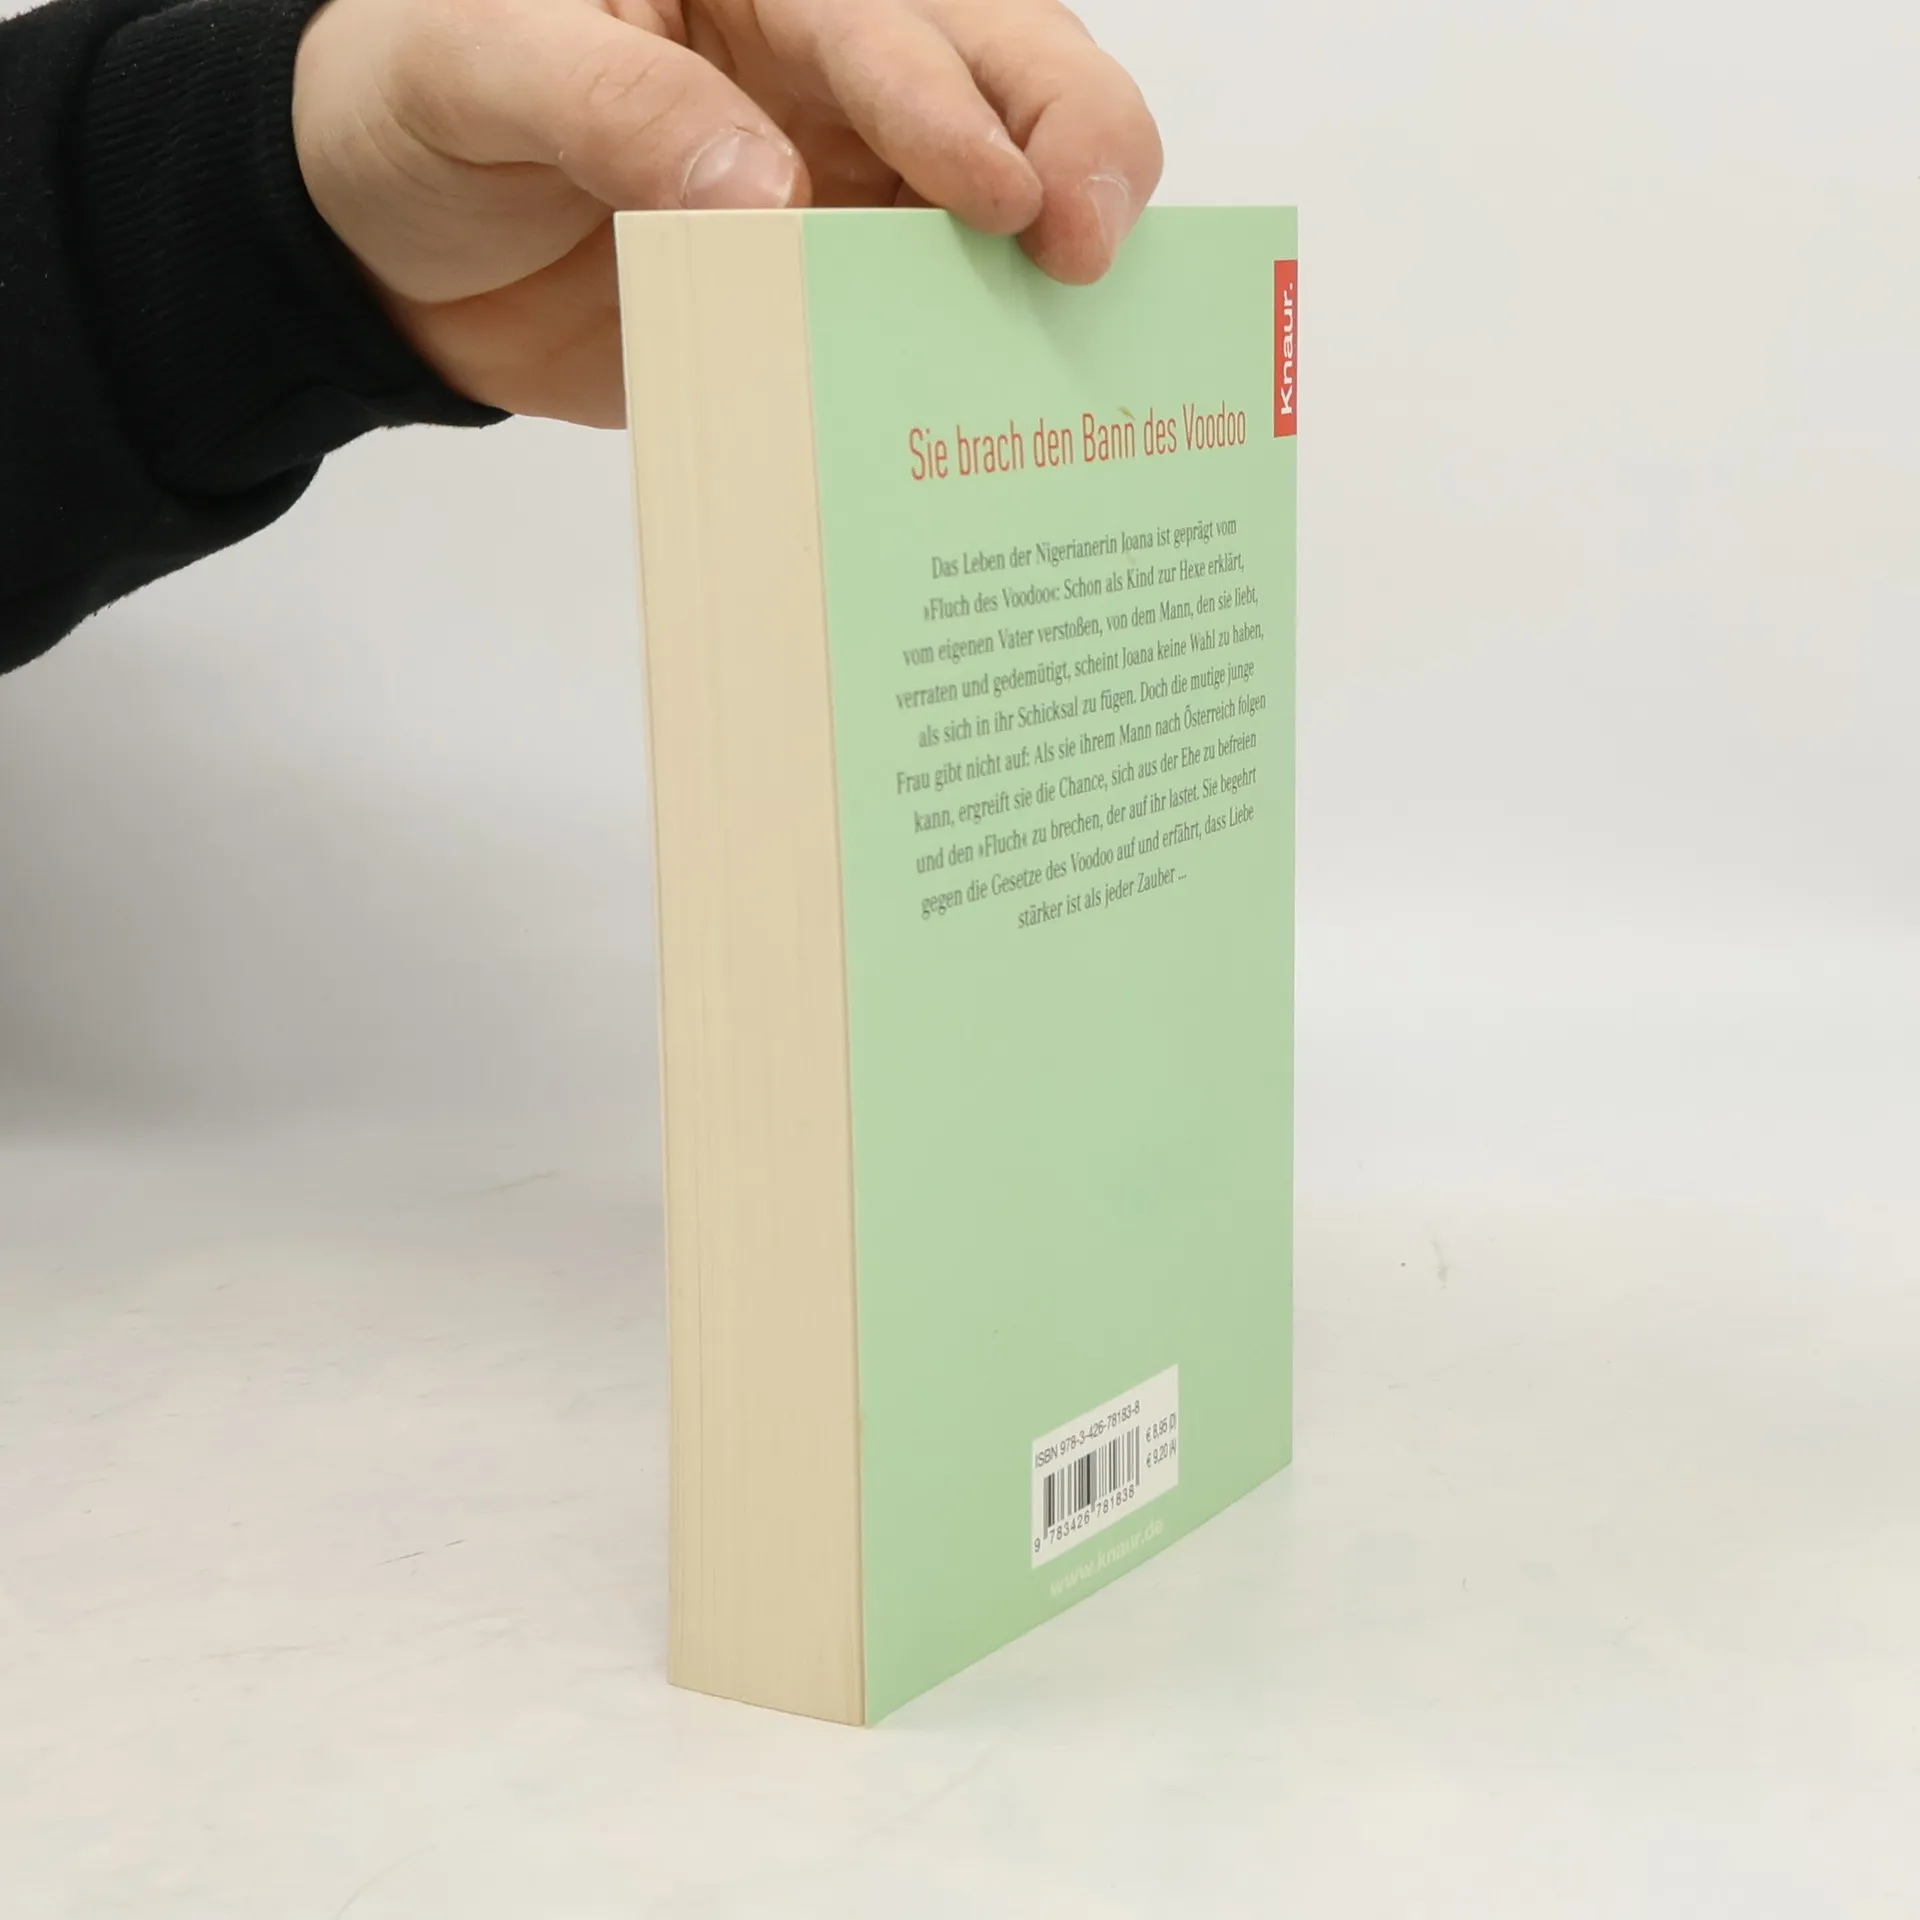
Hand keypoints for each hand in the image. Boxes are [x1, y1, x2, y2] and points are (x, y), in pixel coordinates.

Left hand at [292, 0, 1162, 425]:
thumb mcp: (476, 68)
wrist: (384, 257)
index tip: (1005, 197)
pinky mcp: (823, 293)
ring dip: (1052, 255)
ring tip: (1090, 329)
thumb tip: (765, 191)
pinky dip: (978, 353)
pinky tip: (1013, 401)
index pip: (888, 22)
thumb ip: (613, 104)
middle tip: (1097, 245)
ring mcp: (839, 185)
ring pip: (998, 193)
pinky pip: (923, 316)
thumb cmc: (412, 110)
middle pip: (1002, 74)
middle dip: (1073, 144)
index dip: (956, 101)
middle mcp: (824, 72)